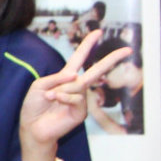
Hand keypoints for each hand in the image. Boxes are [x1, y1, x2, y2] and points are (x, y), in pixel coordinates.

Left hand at [19, 30, 130, 150]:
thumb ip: (55, 78)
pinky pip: (77, 98)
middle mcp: (76, 87)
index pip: (79, 58)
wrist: (32, 127)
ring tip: (50, 98)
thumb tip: (75, 75)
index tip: (98, 32)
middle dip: (112, 59)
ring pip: (78, 86)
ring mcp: (81, 100)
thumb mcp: (39, 86)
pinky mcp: (81, 112)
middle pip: (97, 70)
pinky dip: (64, 97)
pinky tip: (56, 101)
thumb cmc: (34, 107)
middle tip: (127, 49)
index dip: (88, 45)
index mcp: (65, 77)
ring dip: (61, 90)